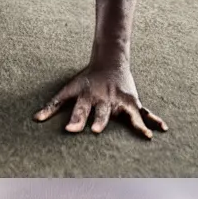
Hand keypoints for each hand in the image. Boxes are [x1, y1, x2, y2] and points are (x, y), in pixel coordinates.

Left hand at [35, 64, 166, 138]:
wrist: (109, 62)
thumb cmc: (86, 80)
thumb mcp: (68, 90)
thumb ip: (53, 106)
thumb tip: (35, 120)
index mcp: (88, 97)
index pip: (79, 110)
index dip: (74, 120)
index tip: (70, 130)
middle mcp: (105, 100)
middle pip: (102, 113)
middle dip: (99, 121)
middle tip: (96, 130)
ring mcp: (121, 101)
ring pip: (129, 114)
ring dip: (136, 125)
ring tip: (146, 136)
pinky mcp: (133, 102)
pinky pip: (146, 112)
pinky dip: (155, 120)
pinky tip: (162, 129)